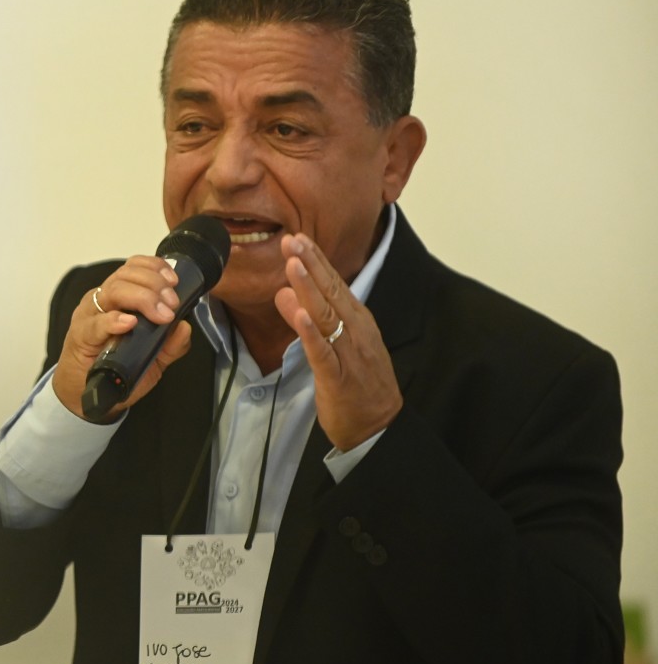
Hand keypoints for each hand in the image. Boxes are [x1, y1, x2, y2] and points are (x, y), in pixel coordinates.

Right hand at [51, 256, 194, 420]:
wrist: (87, 393)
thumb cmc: (117, 369)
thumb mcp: (153, 357)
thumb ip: (170, 344)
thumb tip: (185, 327)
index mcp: (120, 297)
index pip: (134, 267)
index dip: (155, 267)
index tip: (174, 282)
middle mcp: (104, 300)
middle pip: (126, 275)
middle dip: (154, 285)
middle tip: (171, 304)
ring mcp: (90, 315)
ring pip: (114, 290)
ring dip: (142, 298)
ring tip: (159, 315)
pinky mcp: (81, 334)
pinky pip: (96, 323)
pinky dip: (114, 321)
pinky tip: (129, 324)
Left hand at [273, 232, 401, 450]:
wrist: (379, 426)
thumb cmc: (356, 384)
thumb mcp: (333, 345)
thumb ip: (309, 319)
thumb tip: (284, 293)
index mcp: (357, 321)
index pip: (335, 284)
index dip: (316, 261)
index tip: (298, 237)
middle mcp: (356, 332)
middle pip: (332, 293)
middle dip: (311, 264)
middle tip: (293, 239)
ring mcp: (349, 354)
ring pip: (327, 317)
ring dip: (309, 289)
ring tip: (293, 265)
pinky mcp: (338, 378)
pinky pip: (323, 353)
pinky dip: (310, 334)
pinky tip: (299, 315)